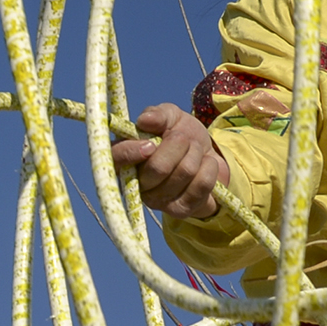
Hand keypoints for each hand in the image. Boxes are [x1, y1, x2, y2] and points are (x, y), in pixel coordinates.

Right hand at [114, 102, 229, 219]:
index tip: (151, 144)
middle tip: (184, 139)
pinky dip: (210, 167)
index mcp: (125, 159)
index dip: (131, 152)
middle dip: (179, 144)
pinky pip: (201, 184)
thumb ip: (158, 115)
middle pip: (158, 167)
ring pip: (184, 172)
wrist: (208, 157)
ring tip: (195, 151)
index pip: (116, 159)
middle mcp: (136, 184)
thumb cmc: (182, 137)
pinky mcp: (180, 210)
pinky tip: (206, 164)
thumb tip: (145, 120)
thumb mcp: (171, 118)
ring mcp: (158, 201)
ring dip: (196, 153)